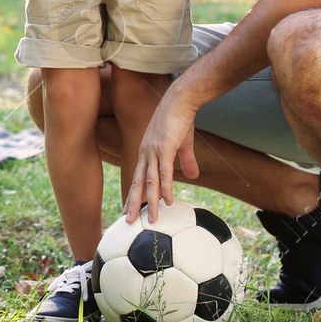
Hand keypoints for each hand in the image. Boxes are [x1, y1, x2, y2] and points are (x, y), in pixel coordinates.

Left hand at [124, 91, 200, 220]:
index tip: (127, 208)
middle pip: (138, 182)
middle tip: (128, 221)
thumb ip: (186, 161)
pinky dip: (165, 188)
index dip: (133, 193)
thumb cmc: (180, 119)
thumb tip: (193, 176)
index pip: (138, 177)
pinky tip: (165, 201)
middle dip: (133, 203)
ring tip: (150, 219)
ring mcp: (154, 151)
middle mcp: (146, 153)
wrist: (181, 100)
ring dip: (150, 202)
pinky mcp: (164, 148)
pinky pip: (164, 173)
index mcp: (147, 151)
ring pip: (150, 182)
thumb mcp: (182, 144)